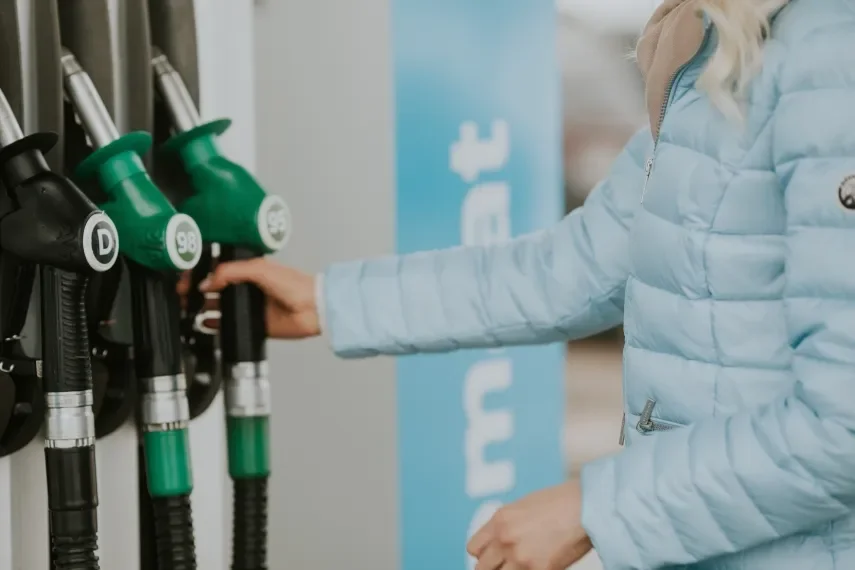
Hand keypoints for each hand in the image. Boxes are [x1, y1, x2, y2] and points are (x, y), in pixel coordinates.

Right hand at [194, 258, 320, 338]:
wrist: (313, 310)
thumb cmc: (296, 286)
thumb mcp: (260, 270)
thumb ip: (232, 272)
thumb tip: (208, 281)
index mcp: (250, 270)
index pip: (219, 268)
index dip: (202, 272)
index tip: (187, 278)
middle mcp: (248, 287)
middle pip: (215, 288)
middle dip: (197, 290)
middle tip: (184, 294)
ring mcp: (250, 306)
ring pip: (219, 306)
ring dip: (202, 307)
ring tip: (188, 308)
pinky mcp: (253, 324)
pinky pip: (228, 325)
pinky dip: (214, 324)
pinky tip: (204, 323)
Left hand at [467, 480, 591, 569]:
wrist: (586, 506)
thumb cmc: (559, 503)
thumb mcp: (522, 507)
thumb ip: (506, 525)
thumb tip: (499, 542)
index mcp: (499, 521)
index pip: (473, 549)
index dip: (484, 554)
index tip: (494, 556)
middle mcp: (504, 539)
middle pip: (481, 568)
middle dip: (493, 567)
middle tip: (508, 564)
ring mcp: (520, 558)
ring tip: (524, 564)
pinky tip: (541, 565)